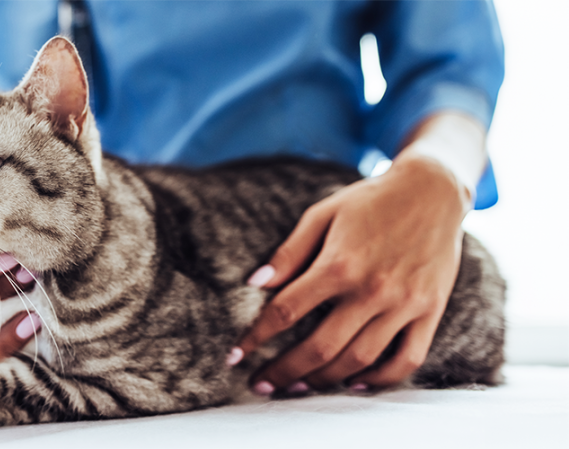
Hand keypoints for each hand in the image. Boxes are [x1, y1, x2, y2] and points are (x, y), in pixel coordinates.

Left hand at [231, 148, 473, 394]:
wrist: (434, 189)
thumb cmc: (370, 201)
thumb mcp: (322, 215)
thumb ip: (288, 253)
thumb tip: (254, 284)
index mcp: (339, 264)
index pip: (286, 312)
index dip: (256, 337)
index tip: (234, 356)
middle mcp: (372, 289)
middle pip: (320, 348)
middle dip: (284, 371)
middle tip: (261, 384)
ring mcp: (404, 304)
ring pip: (359, 360)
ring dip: (323, 381)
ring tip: (297, 387)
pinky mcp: (430, 311)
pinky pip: (406, 359)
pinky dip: (380, 379)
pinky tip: (353, 383)